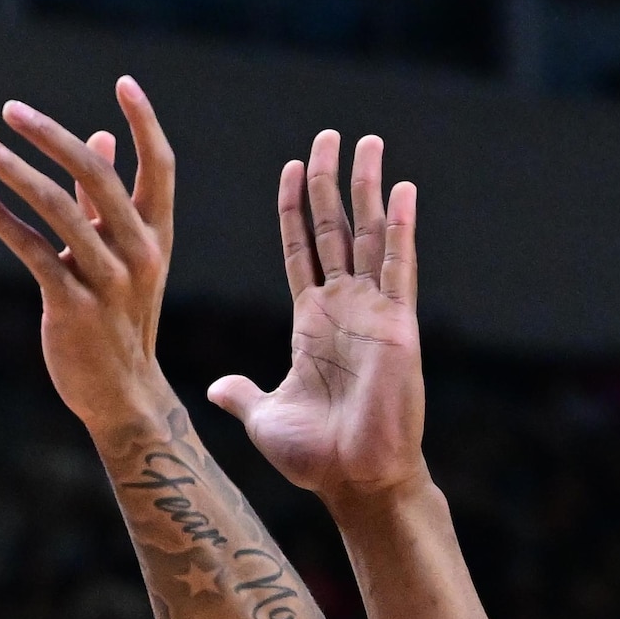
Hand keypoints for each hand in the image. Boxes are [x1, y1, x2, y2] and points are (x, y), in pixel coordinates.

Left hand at [0, 78, 184, 423]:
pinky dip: (1, 218)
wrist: (122, 394)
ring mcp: (108, 280)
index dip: (145, 123)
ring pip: (56, 207)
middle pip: (97, 175)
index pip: (159, 166)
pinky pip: (33, 250)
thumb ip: (106, 199)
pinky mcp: (72, 306)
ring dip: (12, 169)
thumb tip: (99, 138)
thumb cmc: (120, 318)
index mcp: (156, 234)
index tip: (125, 82)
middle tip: (11, 109)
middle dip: (51, 136)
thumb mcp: (124, 256)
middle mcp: (139, 251)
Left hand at [206, 130, 427, 515]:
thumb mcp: (264, 416)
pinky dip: (402, 228)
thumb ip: (242, 394)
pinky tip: (403, 190)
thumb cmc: (315, 458)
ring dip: (368, 188)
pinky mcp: (399, 325)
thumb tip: (215, 387)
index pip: (301, 250)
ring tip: (368, 142)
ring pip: (369, 235)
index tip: (292, 167)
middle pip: (335, 229)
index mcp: (312, 324)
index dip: (295, 209)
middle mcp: (344, 309)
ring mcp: (374, 313)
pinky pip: (400, 267)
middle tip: (329, 136)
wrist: (356, 482)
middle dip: (330, 181)